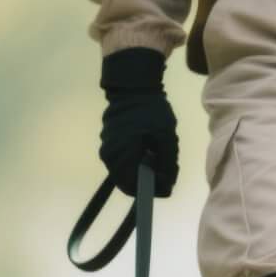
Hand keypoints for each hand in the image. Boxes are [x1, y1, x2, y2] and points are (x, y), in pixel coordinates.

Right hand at [98, 48, 178, 196]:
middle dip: (150, 179)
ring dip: (143, 170)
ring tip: (160, 154)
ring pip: (127, 172)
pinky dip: (137, 161)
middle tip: (167, 166)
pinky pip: (123, 162)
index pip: (134, 188)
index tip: (168, 179)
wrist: (133, 87)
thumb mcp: (166, 137)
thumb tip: (165, 186)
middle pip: (130, 182)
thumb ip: (166, 164)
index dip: (152, 189)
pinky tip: (150, 148)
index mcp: (122, 156)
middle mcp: (110, 157)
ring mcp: (107, 150)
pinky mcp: (109, 144)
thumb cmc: (151, 111)